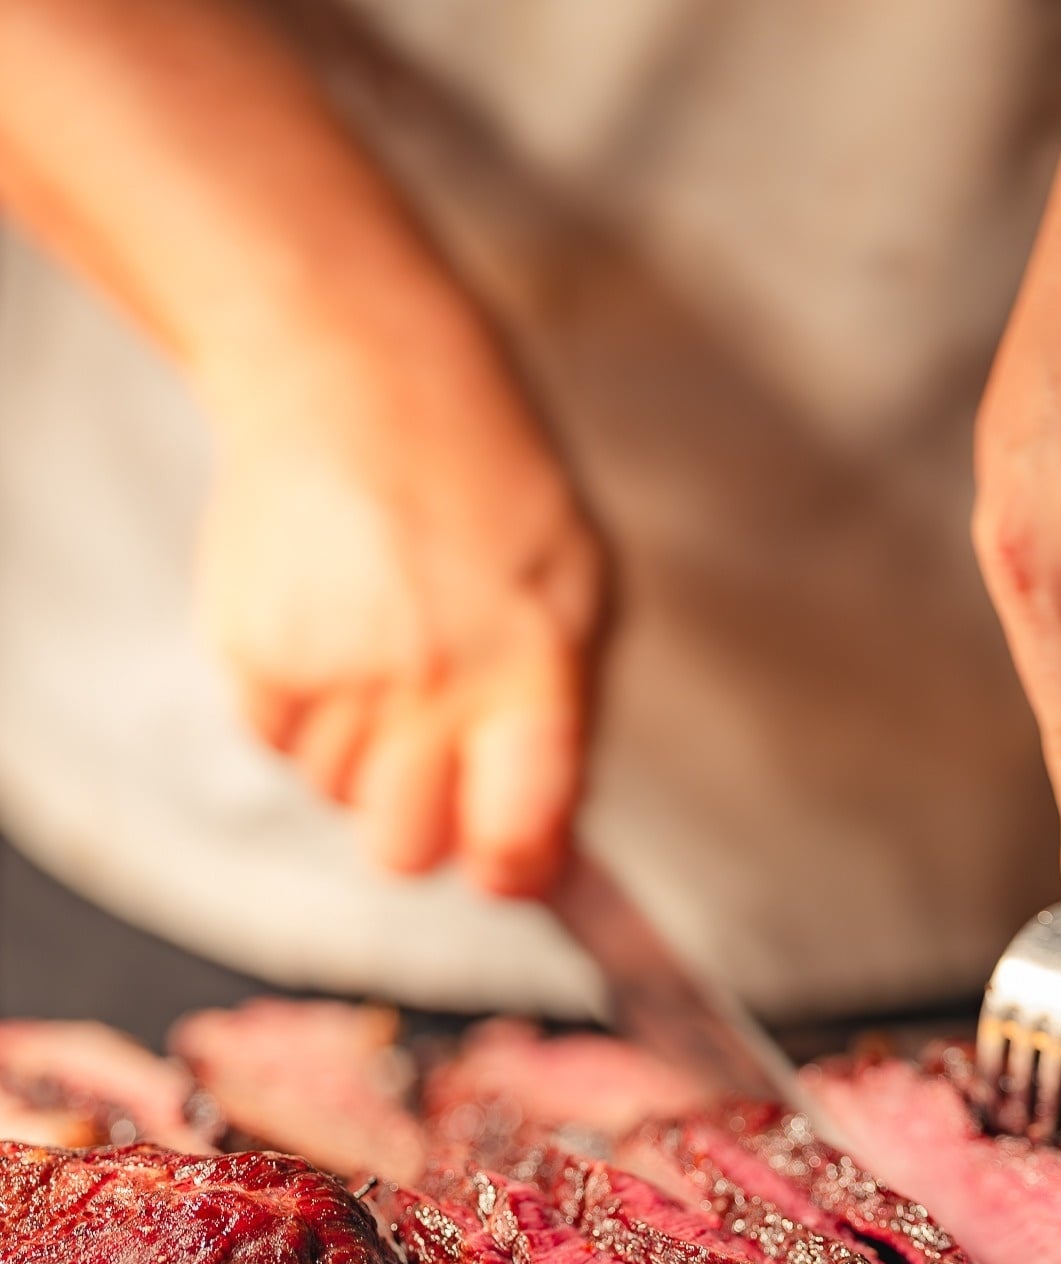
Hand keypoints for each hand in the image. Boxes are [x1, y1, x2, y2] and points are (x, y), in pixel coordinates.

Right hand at [197, 323, 603, 898]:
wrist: (348, 364)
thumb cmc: (483, 472)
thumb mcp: (577, 583)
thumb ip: (570, 723)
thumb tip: (558, 853)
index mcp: (525, 667)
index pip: (513, 839)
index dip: (513, 869)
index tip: (511, 857)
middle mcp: (422, 679)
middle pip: (401, 852)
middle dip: (424, 828)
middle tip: (439, 756)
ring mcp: (327, 668)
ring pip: (332, 797)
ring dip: (360, 758)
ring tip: (384, 657)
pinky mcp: (249, 650)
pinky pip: (273, 744)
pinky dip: (299, 715)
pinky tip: (330, 635)